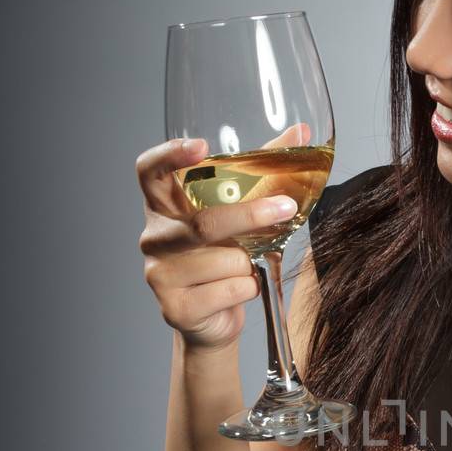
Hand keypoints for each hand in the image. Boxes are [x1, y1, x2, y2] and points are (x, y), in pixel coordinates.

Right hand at [137, 124, 307, 352]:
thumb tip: (302, 131)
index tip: (201, 146)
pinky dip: (248, 288)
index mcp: (163, 206)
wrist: (213, 319)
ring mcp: (159, 274)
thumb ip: (264, 172)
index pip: (149, 171)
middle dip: (250, 216)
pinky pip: (231, 290)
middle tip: (285, 207)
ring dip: (250, 264)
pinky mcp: (175, 307)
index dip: (169, 154)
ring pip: (226, 260)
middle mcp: (154, 237)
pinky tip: (237, 290)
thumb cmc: (225, 256)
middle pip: (204, 223)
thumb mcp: (240, 212)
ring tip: (243, 268)